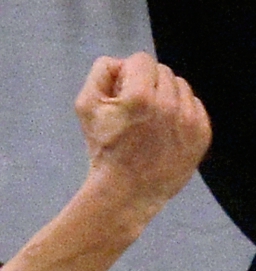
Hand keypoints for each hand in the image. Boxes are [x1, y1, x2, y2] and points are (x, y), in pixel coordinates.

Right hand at [74, 52, 210, 218]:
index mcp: (139, 97)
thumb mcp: (85, 108)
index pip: (140, 60)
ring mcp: (189, 120)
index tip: (120, 96)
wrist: (125, 192)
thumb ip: (100, 74)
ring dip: (164, 97)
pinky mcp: (202, 133)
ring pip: (180, 86)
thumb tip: (119, 62)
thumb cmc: (103, 149)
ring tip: (149, 122)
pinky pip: (194, 105)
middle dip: (146, 85)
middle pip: (162, 71)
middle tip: (133, 111)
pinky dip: (179, 113)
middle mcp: (169, 105)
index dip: (126, 74)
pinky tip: (163, 132)